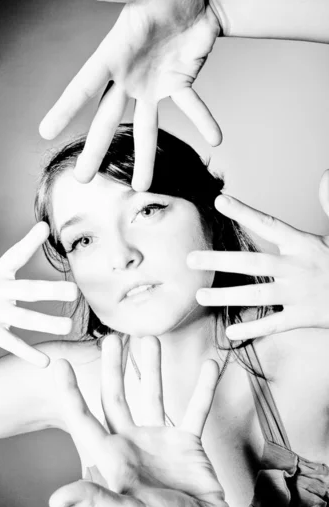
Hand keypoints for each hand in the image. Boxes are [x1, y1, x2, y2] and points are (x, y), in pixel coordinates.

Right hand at [0, 210, 76, 366]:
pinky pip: (11, 343)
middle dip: (51, 290)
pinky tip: (45, 361)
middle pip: (28, 290)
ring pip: (24, 319)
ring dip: (47, 324)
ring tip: (67, 327)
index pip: (15, 253)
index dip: (29, 240)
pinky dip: (26, 353)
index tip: (45, 228)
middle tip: (74, 290)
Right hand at [39, 0, 221, 191]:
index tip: (45, 131)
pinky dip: (204, 120)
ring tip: (142, 187)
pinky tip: (215, 138)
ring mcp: (154, 86)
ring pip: (146, 128)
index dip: (66, 108)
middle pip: (109, 120)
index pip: (84, 85)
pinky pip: (192, 107)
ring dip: (144, 157)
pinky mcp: (179, 85)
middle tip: (83, 179)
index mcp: (114, 55)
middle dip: (96, 150)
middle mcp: (129, 77)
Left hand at [49, 335, 229, 506]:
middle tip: (112, 338)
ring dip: (152, 366)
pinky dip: (203, 388)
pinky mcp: (186, 440)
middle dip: (112, 367)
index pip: (84, 419)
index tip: (60, 365)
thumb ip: (96, 501)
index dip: (70, 393)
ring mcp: (159, 438)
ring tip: (151, 339)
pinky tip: (211, 366)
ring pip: (152, 393)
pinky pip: (195, 408)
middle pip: (116, 396)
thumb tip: (54, 499)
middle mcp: (131, 442)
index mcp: (112, 457)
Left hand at [188, 170, 328, 339]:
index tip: (220, 201)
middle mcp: (298, 268)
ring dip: (226, 296)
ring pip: (256, 295)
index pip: (269, 224)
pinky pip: (274, 324)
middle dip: (219, 261)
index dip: (244, 212)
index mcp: (303, 244)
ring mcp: (299, 294)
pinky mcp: (304, 317)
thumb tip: (324, 176)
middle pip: (252, 262)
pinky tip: (231, 330)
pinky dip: (253, 328)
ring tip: (200, 295)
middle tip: (190, 259)